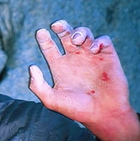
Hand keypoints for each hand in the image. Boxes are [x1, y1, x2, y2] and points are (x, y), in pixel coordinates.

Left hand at [29, 20, 139, 140]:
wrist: (103, 115)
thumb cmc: (76, 110)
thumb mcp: (51, 100)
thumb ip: (37, 86)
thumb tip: (32, 67)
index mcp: (59, 66)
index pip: (49, 47)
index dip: (43, 38)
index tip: (40, 32)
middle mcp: (74, 59)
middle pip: (65, 34)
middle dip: (61, 26)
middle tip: (56, 25)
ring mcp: (91, 56)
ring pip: (84, 33)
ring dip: (79, 31)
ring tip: (76, 40)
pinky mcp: (108, 57)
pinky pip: (103, 40)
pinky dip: (98, 40)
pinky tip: (93, 49)